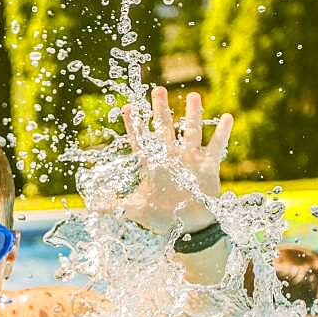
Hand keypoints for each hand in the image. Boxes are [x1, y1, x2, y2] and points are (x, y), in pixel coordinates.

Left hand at [118, 87, 232, 234]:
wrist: (188, 227)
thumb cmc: (162, 217)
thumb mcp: (135, 209)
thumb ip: (114, 205)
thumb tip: (91, 206)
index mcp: (152, 165)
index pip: (140, 140)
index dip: (134, 125)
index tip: (126, 108)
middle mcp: (170, 157)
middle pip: (164, 128)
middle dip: (160, 110)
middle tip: (157, 89)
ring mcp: (189, 160)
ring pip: (191, 132)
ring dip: (193, 115)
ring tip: (194, 96)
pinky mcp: (207, 167)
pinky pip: (215, 147)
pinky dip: (221, 133)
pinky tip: (227, 117)